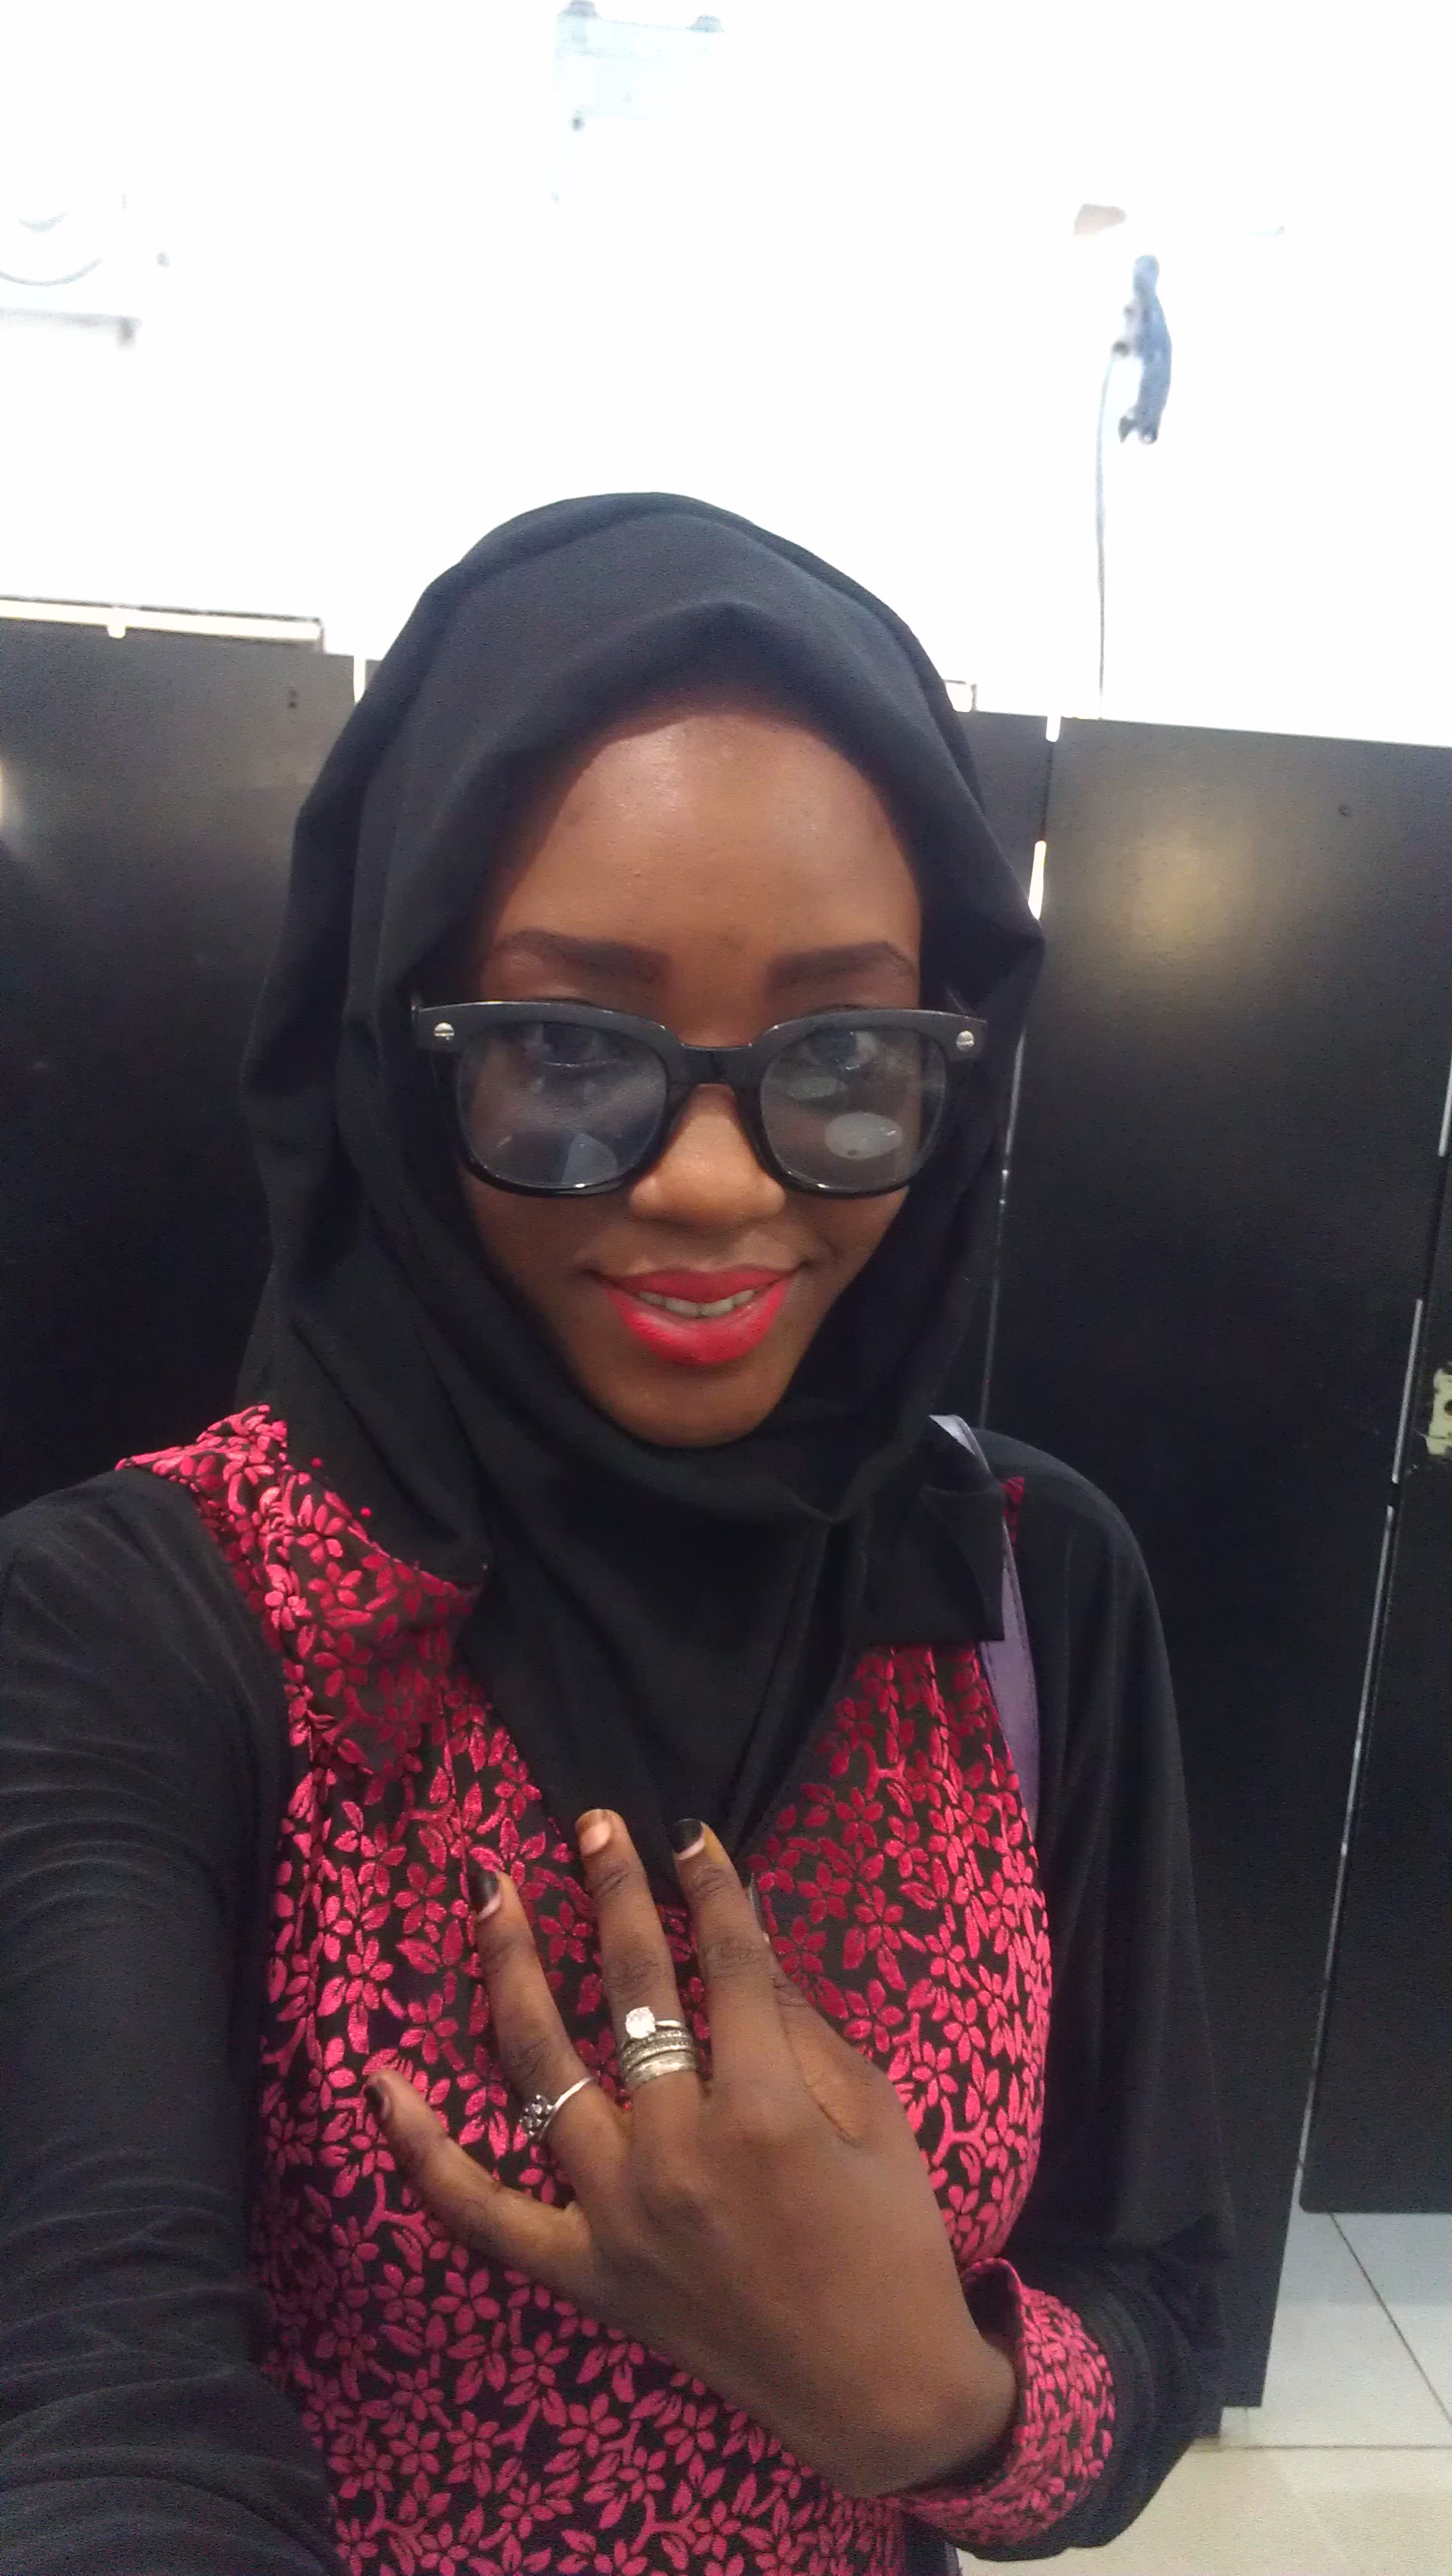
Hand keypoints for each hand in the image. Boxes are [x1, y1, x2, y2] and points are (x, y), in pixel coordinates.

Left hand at [366, 1811, 1016, 2497]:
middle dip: (612, 1891)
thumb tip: (734, 1940)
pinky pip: (479, 2210)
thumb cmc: (894, 2240)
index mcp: (765, 2108)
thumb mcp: (873, 2115)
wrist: (879, 2394)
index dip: (710, 1884)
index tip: (686, 1832)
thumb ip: (802, 2025)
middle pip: (630, 1990)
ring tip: (489, 1887)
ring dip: (509, 1965)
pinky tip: (378, 2079)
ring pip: (541, 2067)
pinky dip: (421, 2150)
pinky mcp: (581, 2272)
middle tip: (591, 1822)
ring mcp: (616, 2214)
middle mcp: (677, 2151)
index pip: (727, 1959)